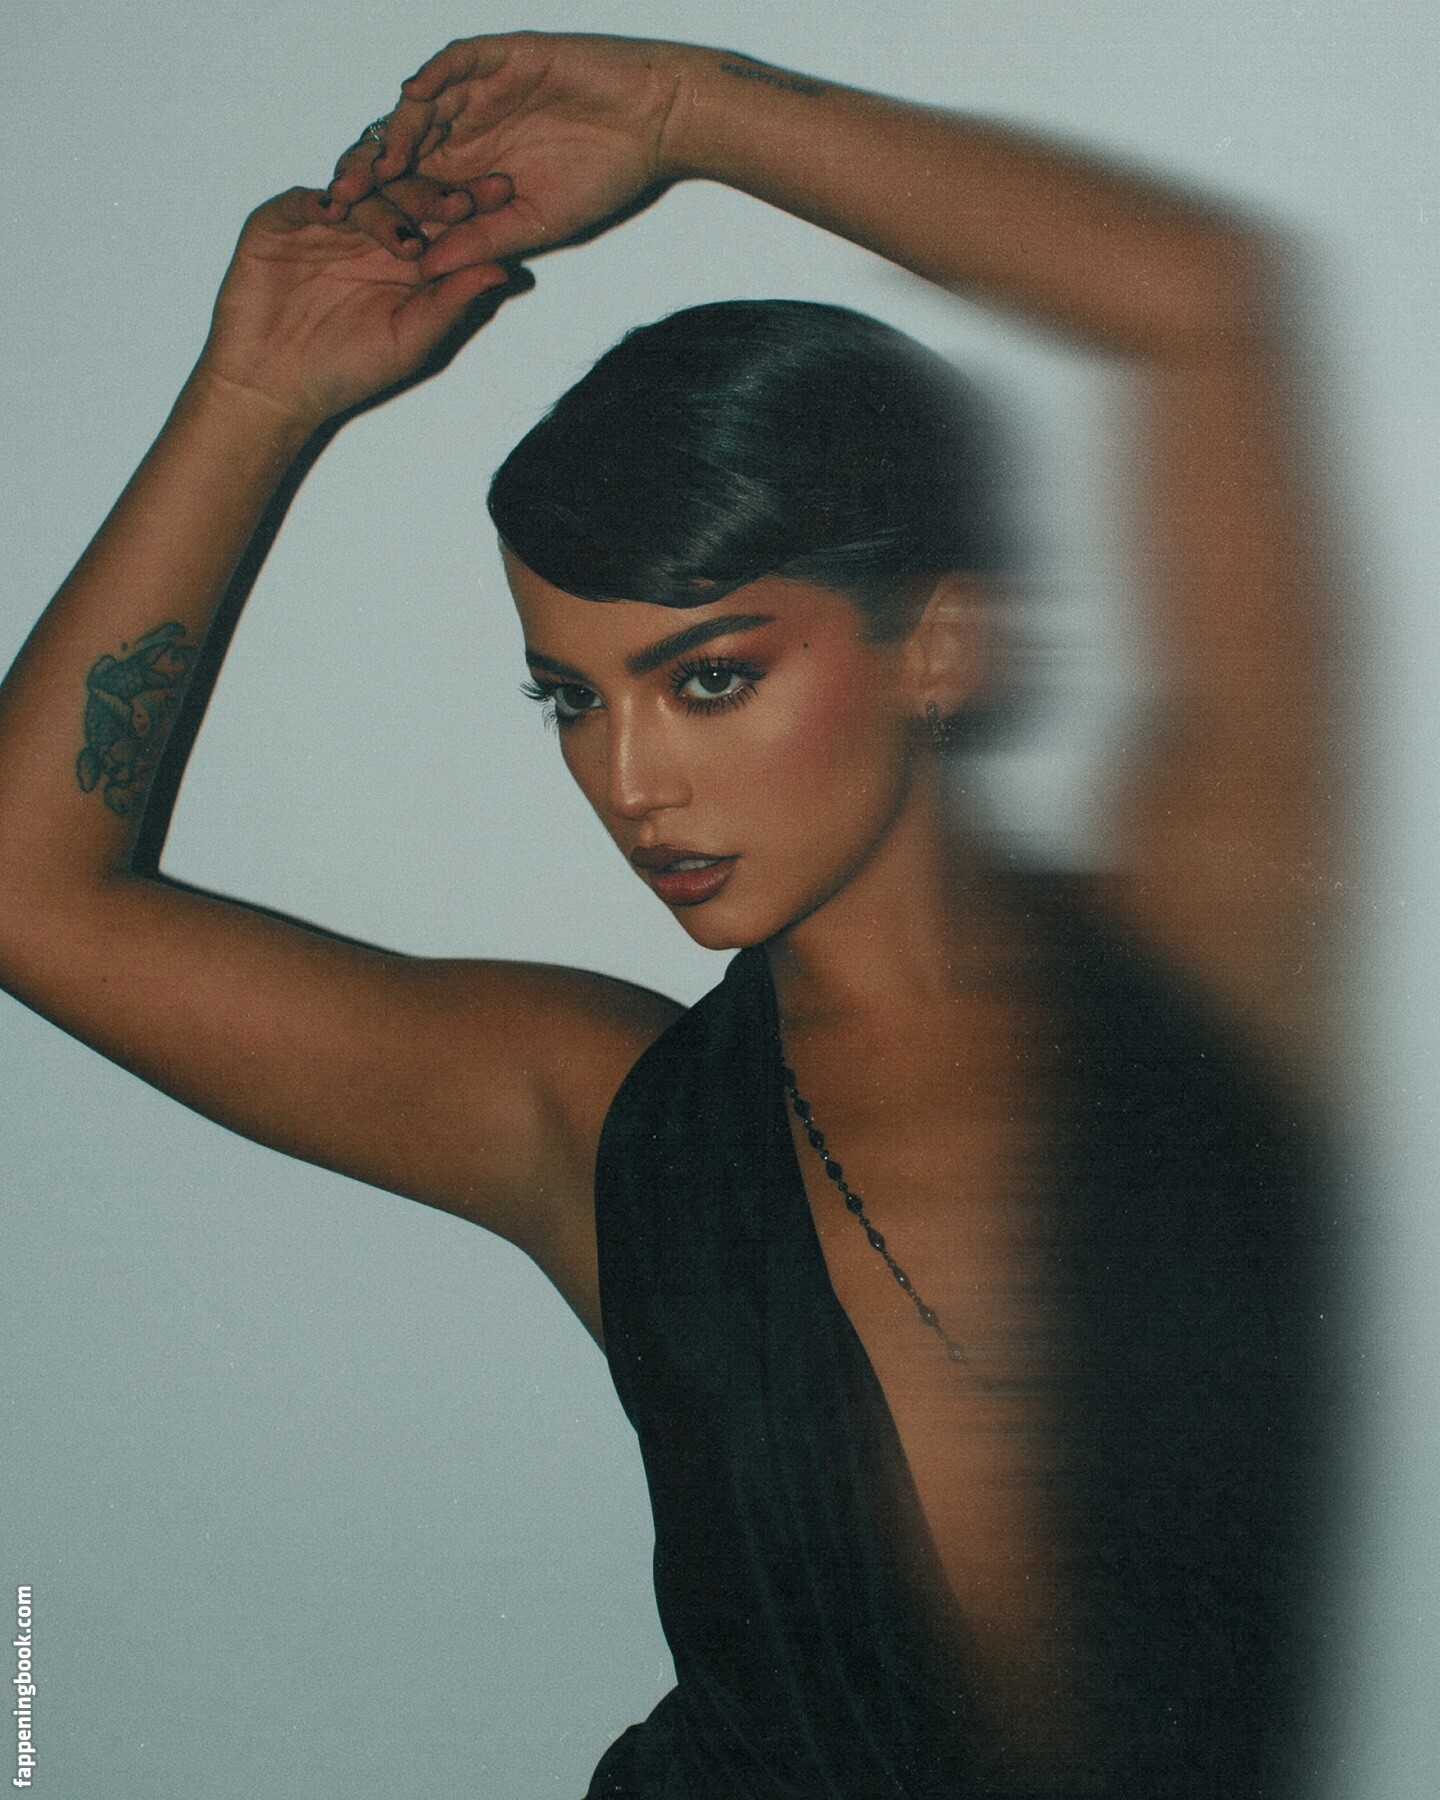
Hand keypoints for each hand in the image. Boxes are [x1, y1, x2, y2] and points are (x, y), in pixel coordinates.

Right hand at [194, 187, 511, 430]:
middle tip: (460, 201)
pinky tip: (338, 209)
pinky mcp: (282, 219)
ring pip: (359, 191)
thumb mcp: (410, 340)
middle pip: (404, 193)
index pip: (443, 217)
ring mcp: (326, 220)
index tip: (502, 198)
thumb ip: (452, 303)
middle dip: (434, 195)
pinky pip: (303, 200)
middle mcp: (370, 227)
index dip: (471, 206)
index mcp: (409, 252)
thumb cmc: (349, 370)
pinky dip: (321, 202)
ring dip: (382, 200)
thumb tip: (504, 272)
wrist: (276, 385)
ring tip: (404, 212)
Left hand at [327, 32, 694, 275]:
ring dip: (395, 132)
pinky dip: (435, 75)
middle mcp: (466, 127)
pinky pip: (458, 60)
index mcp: (470, 170)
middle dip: (371, 171)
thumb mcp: (535, 223)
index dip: (383, 210)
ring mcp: (481, 90)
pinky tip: (413, 95)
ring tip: (377, 162)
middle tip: (343, 198)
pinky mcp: (502, 56)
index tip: (356, 237)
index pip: (413, 188)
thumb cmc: (604, 175)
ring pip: (421, 105)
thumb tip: (426, 270)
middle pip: (402, 145)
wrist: (654, 124)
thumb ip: (480, 241)